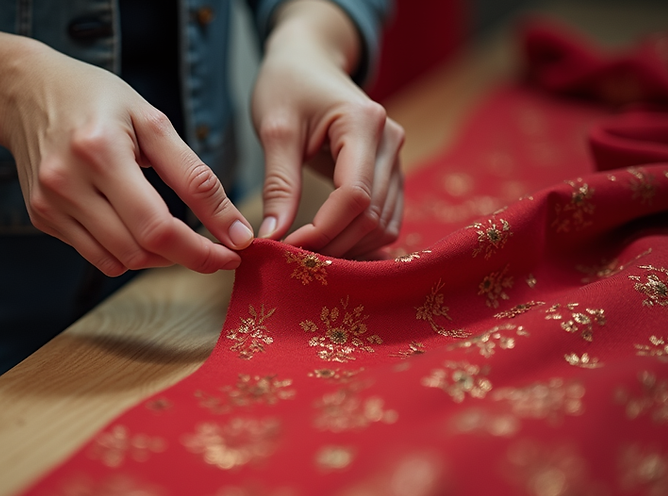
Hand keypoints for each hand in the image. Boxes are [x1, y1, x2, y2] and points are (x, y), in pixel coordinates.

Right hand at [0, 22, 252, 275]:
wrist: (24, 92)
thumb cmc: (95, 99)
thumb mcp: (151, 121)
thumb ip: (194, 176)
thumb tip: (233, 227)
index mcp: (100, 151)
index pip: (158, 225)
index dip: (200, 250)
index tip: (231, 254)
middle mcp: (68, 183)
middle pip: (140, 249)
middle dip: (184, 255)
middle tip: (210, 247)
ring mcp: (49, 205)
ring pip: (119, 261)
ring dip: (156, 257)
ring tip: (174, 233)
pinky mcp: (41, 217)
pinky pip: (96, 255)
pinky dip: (126, 251)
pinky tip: (134, 226)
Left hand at [251, 1, 404, 259]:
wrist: (308, 62)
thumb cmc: (288, 86)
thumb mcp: (275, 129)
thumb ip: (278, 183)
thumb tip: (272, 237)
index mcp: (364, 123)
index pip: (353, 196)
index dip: (322, 231)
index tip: (284, 248)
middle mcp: (391, 142)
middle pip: (371, 216)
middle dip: (332, 246)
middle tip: (290, 261)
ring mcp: (396, 159)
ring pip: (383, 226)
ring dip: (347, 250)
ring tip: (305, 257)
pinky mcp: (391, 175)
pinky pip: (384, 221)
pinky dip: (359, 242)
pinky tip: (328, 249)